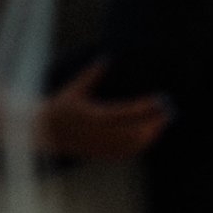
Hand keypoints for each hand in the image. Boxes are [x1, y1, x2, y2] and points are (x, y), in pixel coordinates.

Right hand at [36, 60, 170, 160]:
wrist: (44, 133)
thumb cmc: (60, 106)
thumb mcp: (75, 88)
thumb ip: (91, 74)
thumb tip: (105, 58)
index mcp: (92, 116)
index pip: (125, 112)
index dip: (144, 107)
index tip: (159, 99)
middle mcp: (97, 134)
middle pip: (132, 131)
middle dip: (152, 122)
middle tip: (168, 112)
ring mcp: (99, 146)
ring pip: (130, 145)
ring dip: (149, 135)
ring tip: (162, 123)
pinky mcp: (99, 154)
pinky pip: (123, 154)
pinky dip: (139, 146)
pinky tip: (150, 137)